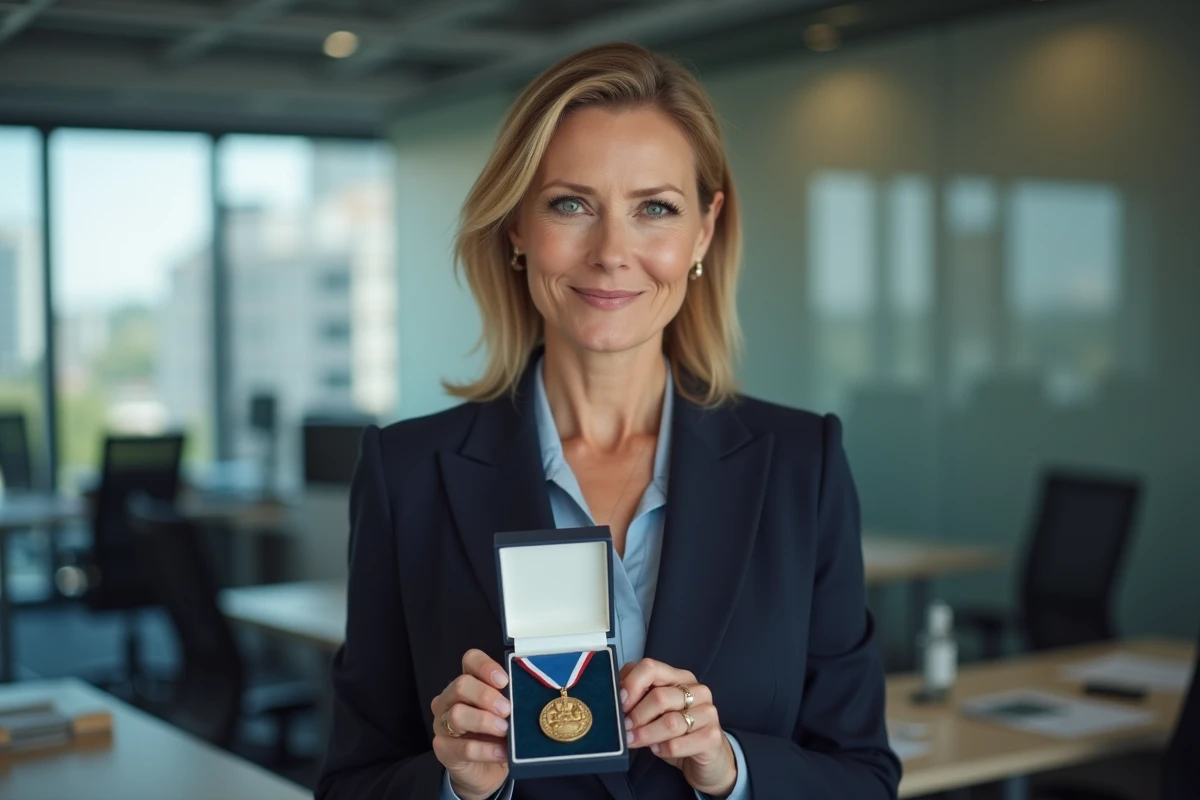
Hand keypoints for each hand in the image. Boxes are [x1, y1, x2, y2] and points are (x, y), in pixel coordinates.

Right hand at [430, 649, 511, 799]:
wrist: (485, 770)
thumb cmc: (496, 734)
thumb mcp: (505, 714)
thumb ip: (511, 700)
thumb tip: (528, 694)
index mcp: (467, 682)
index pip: (470, 660)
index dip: (486, 667)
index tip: (504, 681)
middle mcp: (449, 699)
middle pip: (461, 685)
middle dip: (486, 696)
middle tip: (507, 710)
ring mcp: (442, 723)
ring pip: (457, 714)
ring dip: (484, 721)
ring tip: (504, 730)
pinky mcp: (443, 749)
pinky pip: (463, 747)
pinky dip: (486, 750)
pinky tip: (502, 752)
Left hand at [620, 658, 736, 796]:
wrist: (706, 758)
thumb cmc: (675, 731)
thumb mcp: (654, 710)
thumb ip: (637, 698)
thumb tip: (614, 698)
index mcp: (679, 677)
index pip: (651, 667)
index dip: (631, 685)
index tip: (619, 703)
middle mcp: (697, 690)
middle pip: (659, 697)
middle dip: (637, 716)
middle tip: (624, 729)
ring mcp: (708, 712)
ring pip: (670, 722)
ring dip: (646, 735)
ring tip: (634, 741)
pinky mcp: (712, 737)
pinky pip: (678, 744)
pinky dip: (662, 749)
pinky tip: (657, 750)